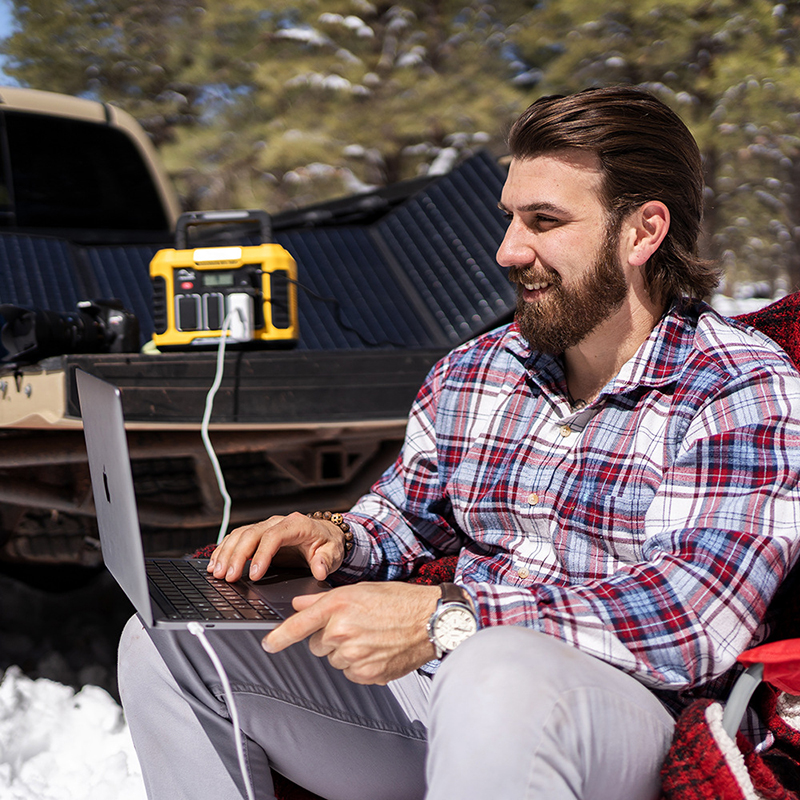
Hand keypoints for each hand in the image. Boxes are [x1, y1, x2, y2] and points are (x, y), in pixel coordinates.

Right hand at [207, 511, 345, 582]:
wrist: (326, 534)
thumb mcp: (333, 553)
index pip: (274, 536)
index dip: (261, 554)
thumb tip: (319, 570)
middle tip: (228, 577)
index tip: (254, 575)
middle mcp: (278, 522)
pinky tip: (215, 563)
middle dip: (237, 556)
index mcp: (297, 524)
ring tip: (217, 572)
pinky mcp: (258, 533)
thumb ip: (325, 561)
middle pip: (252, 534)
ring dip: (226, 553)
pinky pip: (238, 538)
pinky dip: (225, 549)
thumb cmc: (328, 544)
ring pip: (241, 534)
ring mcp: (266, 526)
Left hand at [264, 582, 440, 683]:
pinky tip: (377, 649)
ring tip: (370, 636)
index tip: (268, 644)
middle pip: (316, 645)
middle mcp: (342, 632)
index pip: (297, 626)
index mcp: (338, 607)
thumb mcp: (359, 589)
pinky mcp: (367, 674)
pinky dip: (360, 664)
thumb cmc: (399, 601)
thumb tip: (298, 605)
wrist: (431, 620)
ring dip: (345, 651)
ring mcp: (354, 656)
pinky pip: (351, 672)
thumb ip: (323, 600)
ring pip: (334, 659)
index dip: (278, 637)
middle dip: (329, 637)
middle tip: (354, 626)